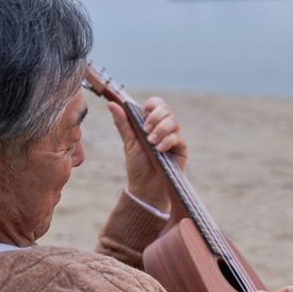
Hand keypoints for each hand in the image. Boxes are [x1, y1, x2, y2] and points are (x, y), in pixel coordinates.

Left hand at [108, 97, 187, 212]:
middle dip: (155, 118)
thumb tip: (111, 104)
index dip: (152, 106)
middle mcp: (164, 128)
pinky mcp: (181, 148)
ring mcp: (173, 137)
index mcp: (151, 124)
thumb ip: (123, 123)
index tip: (143, 115)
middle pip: (166, 109)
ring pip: (173, 122)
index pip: (157, 104)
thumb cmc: (138, 166)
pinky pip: (177, 137)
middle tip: (145, 131)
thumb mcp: (128, 142)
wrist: (146, 187)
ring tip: (151, 143)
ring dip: (160, 130)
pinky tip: (159, 150)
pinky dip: (167, 141)